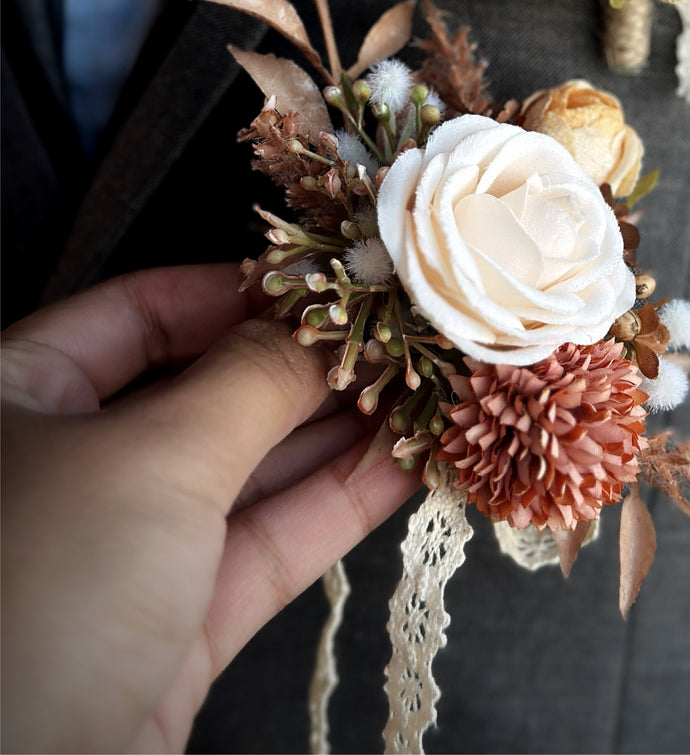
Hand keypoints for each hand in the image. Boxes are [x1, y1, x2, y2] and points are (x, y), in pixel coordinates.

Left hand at [1, 264, 417, 753]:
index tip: (325, 283)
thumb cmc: (42, 595)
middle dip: (302, 366)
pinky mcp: (170, 633)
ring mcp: (120, 555)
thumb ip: (252, 379)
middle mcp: (63, 469)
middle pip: (202, 390)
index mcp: (16, 401)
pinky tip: (404, 464)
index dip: (234, 291)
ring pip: (243, 472)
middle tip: (395, 338)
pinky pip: (261, 547)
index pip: (135, 313)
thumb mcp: (153, 459)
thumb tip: (324, 325)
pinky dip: (333, 506)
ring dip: (334, 433)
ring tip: (421, 390)